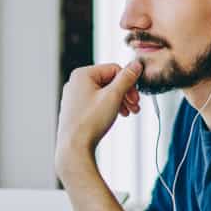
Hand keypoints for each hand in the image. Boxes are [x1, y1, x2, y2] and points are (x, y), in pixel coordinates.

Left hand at [55, 61, 141, 179]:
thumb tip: (136, 64)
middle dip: (125, 93)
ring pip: (104, 92)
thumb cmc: (90, 122)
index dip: (128, 82)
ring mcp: (74, 97)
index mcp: (82, 74)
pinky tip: (116, 116)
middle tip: (135, 106)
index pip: (114, 69)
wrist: (75, 147)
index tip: (136, 97)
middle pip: (109, 81)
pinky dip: (109, 107)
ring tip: (129, 113)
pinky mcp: (76, 109)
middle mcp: (76, 83)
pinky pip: (97, 102)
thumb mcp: (113, 96)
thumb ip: (126, 78)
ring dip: (120, 101)